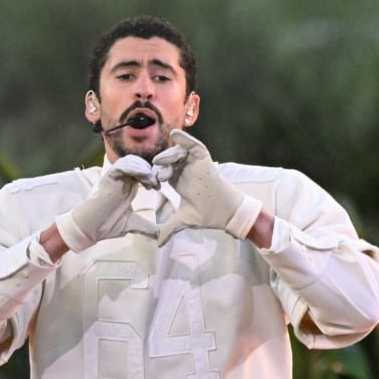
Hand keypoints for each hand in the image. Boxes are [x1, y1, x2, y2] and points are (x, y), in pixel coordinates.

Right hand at [55, 155, 158, 251]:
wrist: (92, 228)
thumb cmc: (107, 225)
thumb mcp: (133, 224)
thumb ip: (147, 227)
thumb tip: (160, 236)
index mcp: (128, 187)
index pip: (141, 172)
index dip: (152, 176)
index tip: (158, 187)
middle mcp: (122, 180)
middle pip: (138, 163)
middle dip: (149, 170)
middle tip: (156, 183)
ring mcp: (115, 178)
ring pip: (131, 161)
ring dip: (143, 168)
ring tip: (150, 181)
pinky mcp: (109, 177)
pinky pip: (122, 166)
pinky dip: (135, 168)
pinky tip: (143, 177)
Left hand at [152, 129, 261, 245]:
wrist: (227, 214)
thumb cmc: (208, 214)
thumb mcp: (184, 220)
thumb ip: (170, 228)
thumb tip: (157, 243)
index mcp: (179, 181)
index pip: (163, 171)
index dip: (155, 174)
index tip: (151, 184)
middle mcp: (185, 170)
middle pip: (168, 160)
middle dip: (161, 165)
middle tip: (158, 175)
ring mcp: (195, 164)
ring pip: (178, 152)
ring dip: (168, 155)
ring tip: (161, 162)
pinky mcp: (204, 160)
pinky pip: (194, 146)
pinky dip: (185, 140)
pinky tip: (175, 135)